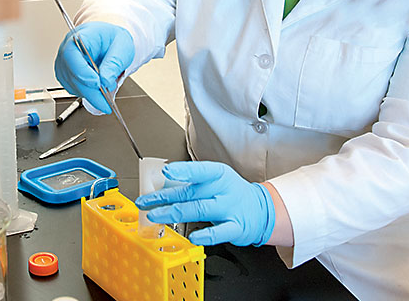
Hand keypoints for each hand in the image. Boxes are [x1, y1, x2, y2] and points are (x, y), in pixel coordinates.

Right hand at [54, 21, 133, 113]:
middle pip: (72, 73)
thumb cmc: (113, 39)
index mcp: (81, 36)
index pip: (72, 54)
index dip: (82, 71)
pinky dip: (85, 93)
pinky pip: (72, 88)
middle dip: (90, 91)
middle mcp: (68, 48)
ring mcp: (64, 61)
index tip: (97, 83)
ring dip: (89, 93)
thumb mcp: (122, 47)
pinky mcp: (65, 73)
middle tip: (106, 102)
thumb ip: (114, 63)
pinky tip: (97, 91)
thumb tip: (105, 81)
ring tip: (106, 93)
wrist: (109, 41)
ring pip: (71, 84)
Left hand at [135, 161, 274, 246]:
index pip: (199, 170)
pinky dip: (206, 235)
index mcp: (218, 174)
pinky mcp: (235, 227)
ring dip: (175, 213)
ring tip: (157, 216)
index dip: (183, 171)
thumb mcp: (214, 181)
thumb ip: (190, 184)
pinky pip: (220, 232)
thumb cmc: (231, 193)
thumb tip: (160, 187)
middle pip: (191, 193)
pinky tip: (193, 237)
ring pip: (200, 210)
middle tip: (146, 202)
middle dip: (165, 198)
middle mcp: (223, 190)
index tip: (166, 172)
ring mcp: (230, 209)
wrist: (261, 210)